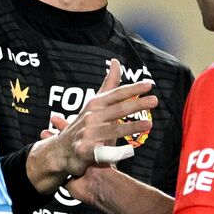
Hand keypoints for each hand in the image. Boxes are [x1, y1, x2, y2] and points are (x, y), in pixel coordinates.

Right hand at [28, 59, 155, 192]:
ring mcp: (87, 133)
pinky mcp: (84, 150)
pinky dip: (115, 152)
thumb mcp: (95, 103)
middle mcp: (91, 116)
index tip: (149, 85)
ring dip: (131, 127)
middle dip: (136, 104)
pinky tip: (129, 151)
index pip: (116, 94)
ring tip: (149, 124)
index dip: (132, 89)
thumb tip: (116, 61)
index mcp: (96, 104)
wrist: (60, 151)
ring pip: (113, 129)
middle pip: (117, 109)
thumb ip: (109, 84)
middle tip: (154, 101)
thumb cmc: (83, 126)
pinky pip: (103, 152)